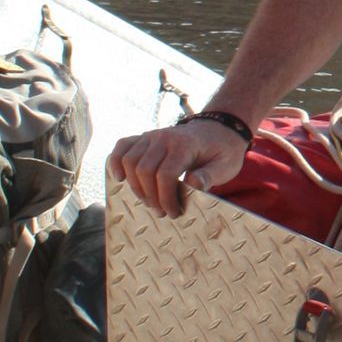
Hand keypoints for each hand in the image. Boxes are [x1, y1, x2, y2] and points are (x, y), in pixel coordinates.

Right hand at [106, 118, 247, 216]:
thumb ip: (210, 175)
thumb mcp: (226, 166)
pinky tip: (120, 178)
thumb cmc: (223, 151)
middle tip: (163, 211)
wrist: (219, 129)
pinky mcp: (145, 138)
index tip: (174, 212)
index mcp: (184, 145)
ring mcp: (152, 136)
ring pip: (129, 161)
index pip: (165, 174)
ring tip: (150, 201)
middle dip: (151, 196)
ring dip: (135, 186)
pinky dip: (115, 161)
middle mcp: (164, 137)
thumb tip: (193, 183)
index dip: (165, 197)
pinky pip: (122, 146)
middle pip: (144, 170)